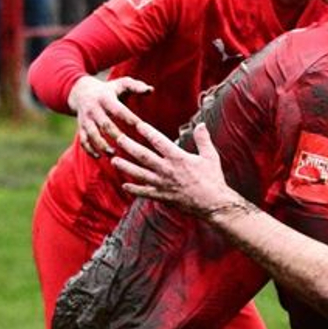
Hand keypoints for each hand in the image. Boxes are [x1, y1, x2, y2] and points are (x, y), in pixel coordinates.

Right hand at [67, 75, 151, 157]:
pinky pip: (83, 141)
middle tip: (128, 145)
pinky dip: (89, 150)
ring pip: (92, 134)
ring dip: (102, 145)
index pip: (119, 110)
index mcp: (105, 98)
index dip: (130, 119)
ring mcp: (85, 119)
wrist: (81, 92)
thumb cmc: (109, 90)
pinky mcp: (81, 128)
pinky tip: (99, 157)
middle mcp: (93, 109)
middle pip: (105, 124)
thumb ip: (136, 86)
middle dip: (116, 136)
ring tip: (113, 154)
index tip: (143, 128)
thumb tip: (151, 90)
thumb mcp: (121, 84)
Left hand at [113, 122, 236, 211]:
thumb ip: (203, 139)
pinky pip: (145, 192)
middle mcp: (167, 170)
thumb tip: (201, 124)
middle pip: (143, 156)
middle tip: (118, 139)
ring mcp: (163, 184)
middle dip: (129, 147)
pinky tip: (125, 186)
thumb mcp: (210, 156)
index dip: (148, 132)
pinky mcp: (163, 196)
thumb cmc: (213, 179)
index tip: (138, 125)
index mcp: (178, 158)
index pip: (159, 141)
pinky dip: (135, 190)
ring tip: (114, 161)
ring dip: (126, 167)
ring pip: (140, 174)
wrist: (213, 203)